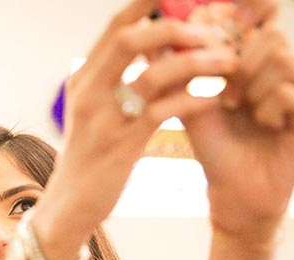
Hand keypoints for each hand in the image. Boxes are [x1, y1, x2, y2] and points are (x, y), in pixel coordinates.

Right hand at [38, 0, 236, 258]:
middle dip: (174, 28)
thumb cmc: (88, 159)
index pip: (114, 27)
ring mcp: (105, 119)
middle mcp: (89, 93)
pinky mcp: (123, 145)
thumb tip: (156, 52)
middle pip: (130, 40)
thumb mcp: (94, 113)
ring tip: (225, 60)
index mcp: (82, 79)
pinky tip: (215, 99)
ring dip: (195, 61)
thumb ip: (116, 81)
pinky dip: (195, 100)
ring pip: (153, 74)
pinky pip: (165, 111)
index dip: (146, 4)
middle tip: (209, 31)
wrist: (68, 205)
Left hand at [182, 12, 293, 245]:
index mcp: (253, 63)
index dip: (246, 13)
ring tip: (237, 106)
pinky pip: (293, 93)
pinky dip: (269, 106)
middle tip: (224, 87)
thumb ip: (171, 74)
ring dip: (253, 82)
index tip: (220, 27)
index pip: (260, 20)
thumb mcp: (186, 105)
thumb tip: (147, 41)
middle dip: (242, 57)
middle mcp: (279, 73)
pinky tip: (260, 123)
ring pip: (286, 58)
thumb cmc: (213, 147)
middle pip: (273, 33)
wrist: (231, 191)